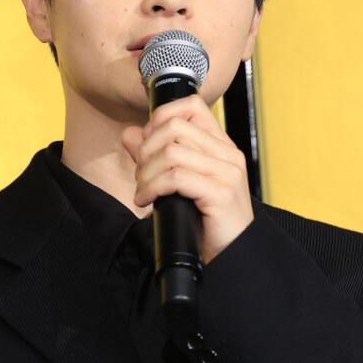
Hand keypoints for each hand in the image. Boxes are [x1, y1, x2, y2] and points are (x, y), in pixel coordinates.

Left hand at [121, 95, 253, 260]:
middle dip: (147, 150)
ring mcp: (227, 173)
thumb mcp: (180, 183)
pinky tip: (147, 201)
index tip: (147, 144)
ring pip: (171, 152)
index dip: (161, 118)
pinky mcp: (221, 193)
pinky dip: (152, 188)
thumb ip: (155, 155)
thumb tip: (130, 133)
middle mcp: (228, 155)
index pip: (192, 107)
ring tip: (143, 191)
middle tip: (141, 175)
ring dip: (146, 173)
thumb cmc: (206, 221)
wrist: (232, 255)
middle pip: (175, 127)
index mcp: (221, 147)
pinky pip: (175, 178)